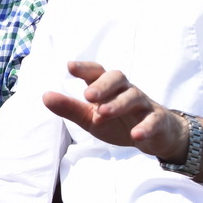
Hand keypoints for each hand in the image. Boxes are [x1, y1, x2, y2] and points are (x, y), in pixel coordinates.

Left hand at [42, 61, 185, 163]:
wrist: (155, 135)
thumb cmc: (118, 121)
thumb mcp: (90, 118)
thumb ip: (70, 108)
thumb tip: (45, 96)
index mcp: (108, 87)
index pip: (97, 72)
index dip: (85, 68)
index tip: (70, 66)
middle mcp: (126, 90)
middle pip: (118, 77)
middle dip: (103, 85)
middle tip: (87, 96)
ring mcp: (143, 104)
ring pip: (134, 97)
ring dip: (118, 104)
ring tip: (102, 114)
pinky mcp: (158, 120)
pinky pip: (153, 120)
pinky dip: (145, 127)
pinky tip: (135, 135)